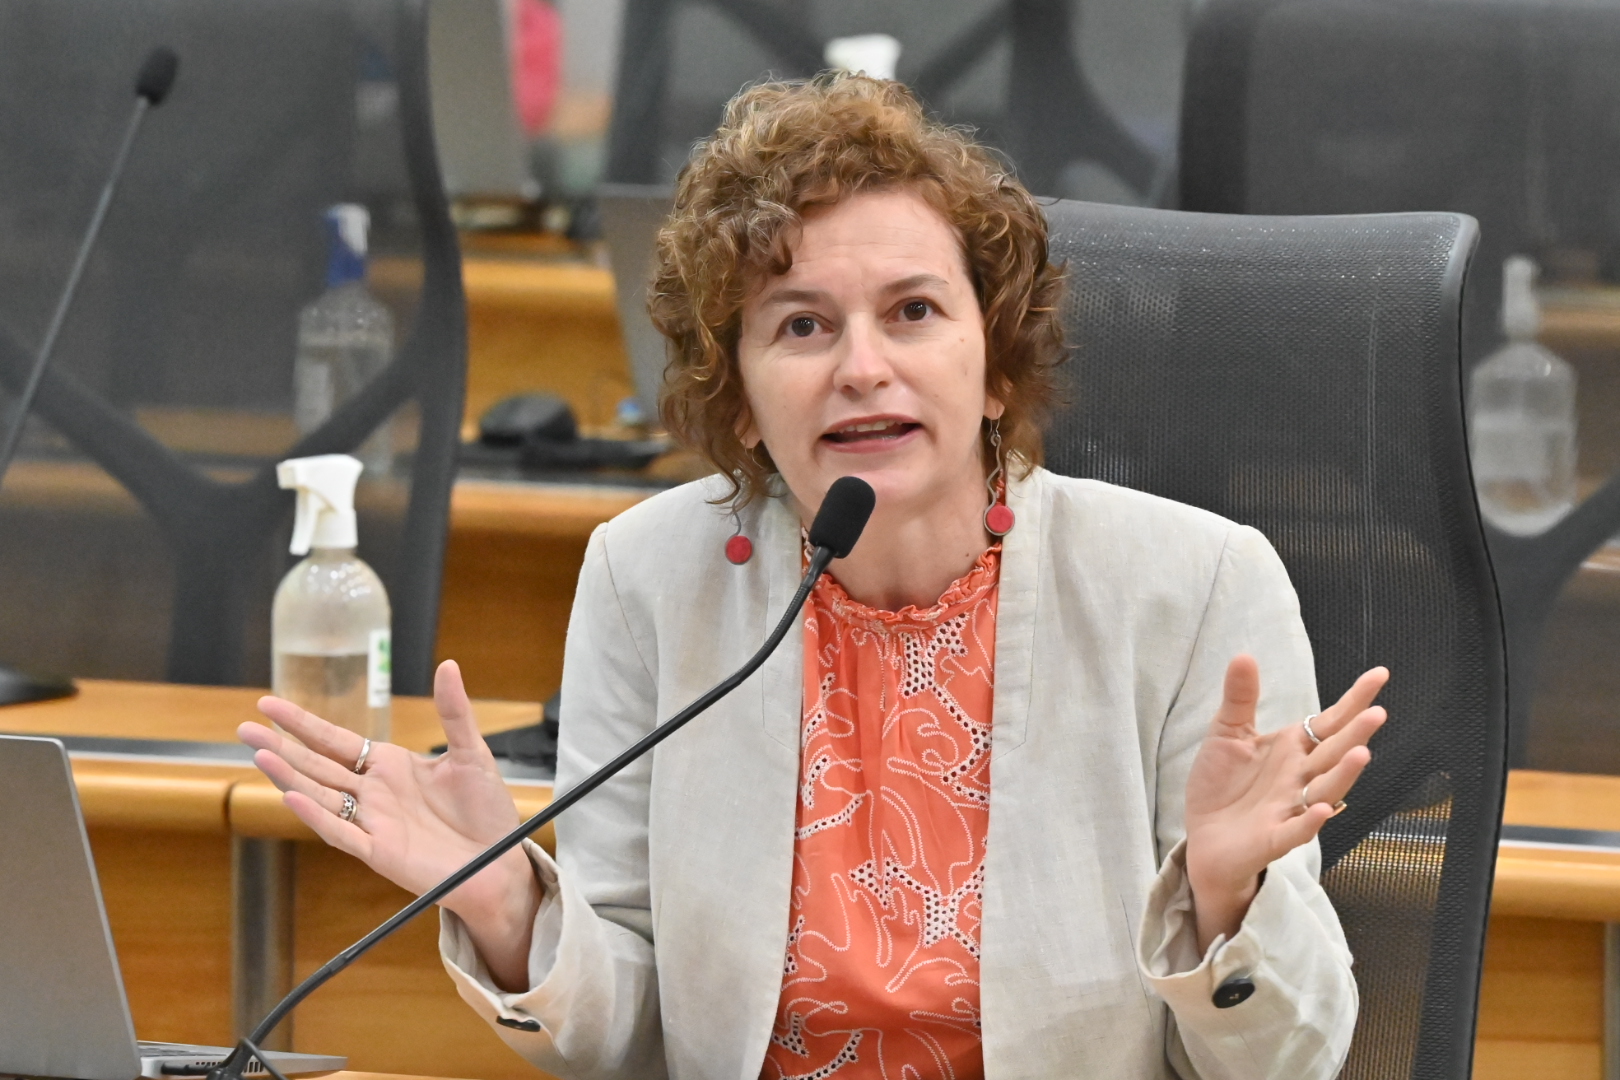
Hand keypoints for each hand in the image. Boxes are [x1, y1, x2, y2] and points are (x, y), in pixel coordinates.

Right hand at [238, 659, 540, 989]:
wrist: (499, 863)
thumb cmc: (487, 812)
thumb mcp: (472, 752)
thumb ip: (454, 711)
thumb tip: (448, 665)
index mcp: (390, 767)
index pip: (335, 740)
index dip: (301, 723)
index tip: (268, 704)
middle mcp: (374, 793)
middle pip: (316, 764)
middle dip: (281, 745)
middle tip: (244, 727)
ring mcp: (372, 822)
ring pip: (320, 796)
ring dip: (289, 776)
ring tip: (258, 754)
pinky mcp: (379, 852)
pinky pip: (341, 832)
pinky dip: (317, 815)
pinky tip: (292, 797)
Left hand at [1182, 655, 1387, 952]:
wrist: (1204, 838)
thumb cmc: (1222, 786)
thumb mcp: (1226, 734)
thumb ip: (1240, 698)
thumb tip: (1245, 655)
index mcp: (1292, 750)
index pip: (1330, 722)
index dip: (1354, 700)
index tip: (1380, 674)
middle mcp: (1300, 778)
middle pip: (1333, 753)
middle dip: (1355, 735)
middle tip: (1377, 713)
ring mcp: (1290, 809)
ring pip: (1325, 790)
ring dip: (1343, 774)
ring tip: (1362, 754)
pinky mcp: (1273, 838)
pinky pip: (1296, 831)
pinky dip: (1309, 821)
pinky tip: (1321, 809)